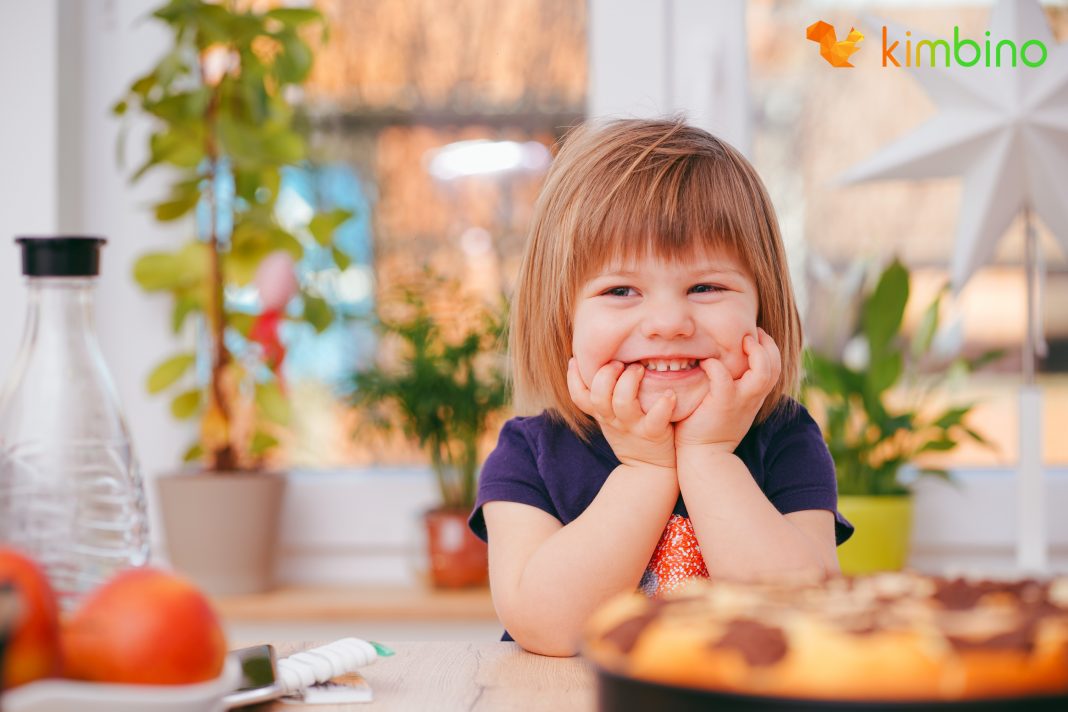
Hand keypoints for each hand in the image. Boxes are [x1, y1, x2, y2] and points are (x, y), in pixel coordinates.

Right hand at [567, 358, 676, 470]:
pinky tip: (669, 394)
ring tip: (640, 369)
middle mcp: (613, 419)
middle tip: (620, 363)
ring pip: (623, 403)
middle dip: (606, 374)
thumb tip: (599, 363)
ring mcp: (632, 427)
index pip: (579, 396)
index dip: (573, 378)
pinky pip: (655, 419)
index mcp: (602, 414)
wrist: (649, 470)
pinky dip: (663, 405)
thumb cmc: (631, 435)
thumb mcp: (610, 418)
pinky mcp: (653, 434)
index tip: (576, 359)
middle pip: (598, 396)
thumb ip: (604, 396)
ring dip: (630, 382)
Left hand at [674, 328, 781, 452]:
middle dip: (768, 345)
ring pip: (762, 372)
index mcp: (754, 396)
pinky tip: (706, 363)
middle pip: (775, 366)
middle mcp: (752, 398)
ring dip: (755, 352)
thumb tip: (722, 364)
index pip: (774, 367)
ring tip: (741, 341)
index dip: (769, 349)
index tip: (755, 336)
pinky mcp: (722, 404)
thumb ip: (731, 386)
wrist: (704, 457)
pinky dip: (716, 366)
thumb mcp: (728, 405)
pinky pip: (723, 378)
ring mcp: (740, 401)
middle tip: (752, 333)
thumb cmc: (709, 428)